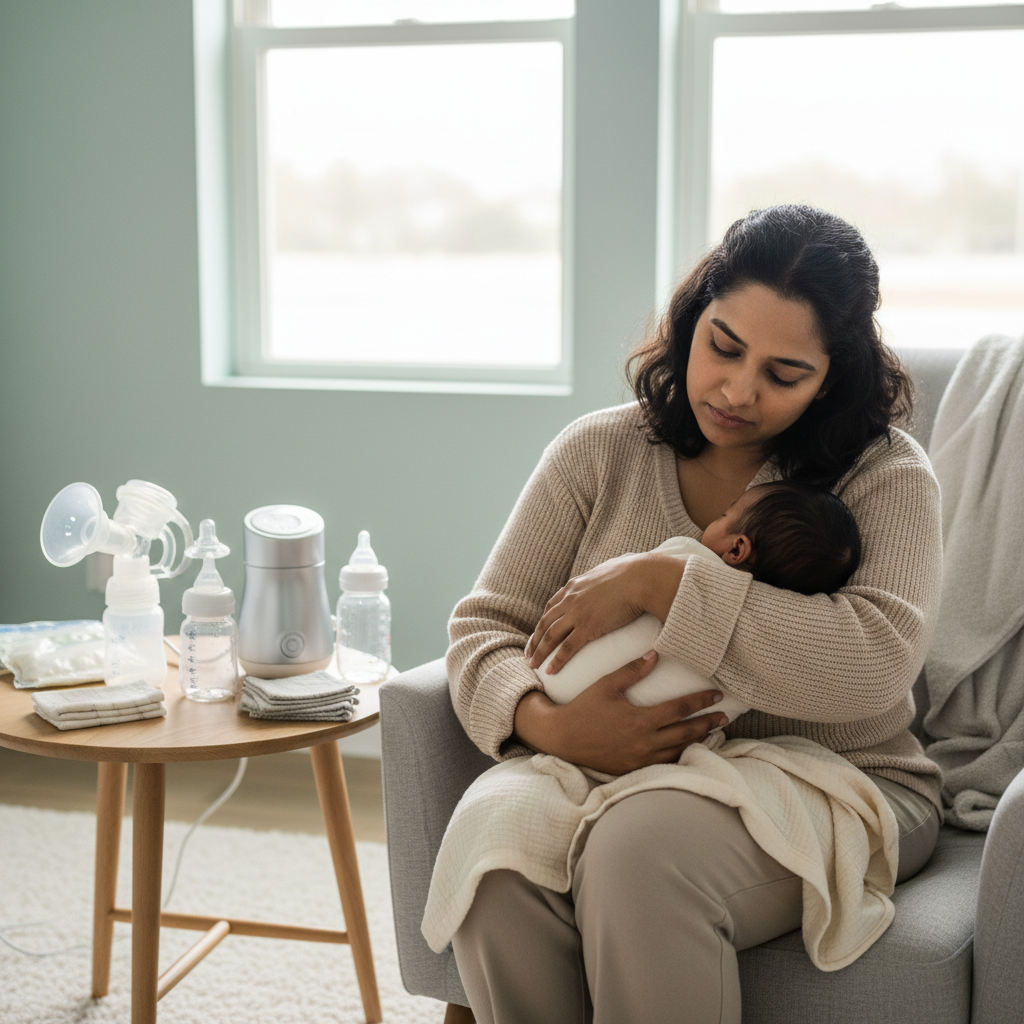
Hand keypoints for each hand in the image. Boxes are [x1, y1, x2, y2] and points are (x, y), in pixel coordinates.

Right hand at [513, 652, 727, 774]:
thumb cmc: (583, 708)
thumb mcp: (606, 684)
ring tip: (713, 733)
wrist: (561, 738)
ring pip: (678, 751)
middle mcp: (644, 742)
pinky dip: (679, 756)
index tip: (717, 694)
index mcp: (640, 719)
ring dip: (698, 742)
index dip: (701, 701)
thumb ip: (632, 670)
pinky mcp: (633, 769)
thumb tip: (655, 654)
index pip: (680, 708)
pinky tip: (686, 749)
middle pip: (686, 733)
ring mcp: (640, 759)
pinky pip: (664, 763)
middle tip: (725, 716)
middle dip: (708, 724)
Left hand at [525, 552, 685, 673]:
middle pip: (545, 622)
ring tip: (533, 665)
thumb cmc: (633, 573)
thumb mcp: (610, 569)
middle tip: (529, 653)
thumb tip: (613, 571)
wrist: (641, 578)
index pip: (552, 606)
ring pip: (550, 636)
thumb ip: (604, 576)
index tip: (539, 633)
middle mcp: (570, 599)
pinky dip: (557, 661)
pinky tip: (550, 671)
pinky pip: (567, 648)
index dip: (544, 621)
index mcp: (574, 586)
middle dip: (535, 639)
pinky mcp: (587, 627)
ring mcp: (577, 613)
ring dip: (539, 652)